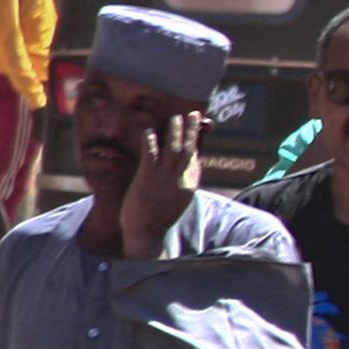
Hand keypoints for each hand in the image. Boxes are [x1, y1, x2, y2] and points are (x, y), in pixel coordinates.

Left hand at [118, 109, 198, 257]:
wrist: (147, 234)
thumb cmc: (158, 220)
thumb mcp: (175, 203)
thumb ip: (179, 188)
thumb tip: (182, 179)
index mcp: (189, 186)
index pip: (196, 160)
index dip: (198, 143)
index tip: (201, 130)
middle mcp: (181, 179)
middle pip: (190, 149)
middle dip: (192, 130)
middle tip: (193, 114)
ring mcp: (165, 177)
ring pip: (174, 148)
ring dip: (175, 130)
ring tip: (175, 117)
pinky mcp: (148, 177)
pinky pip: (151, 154)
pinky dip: (151, 140)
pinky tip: (149, 130)